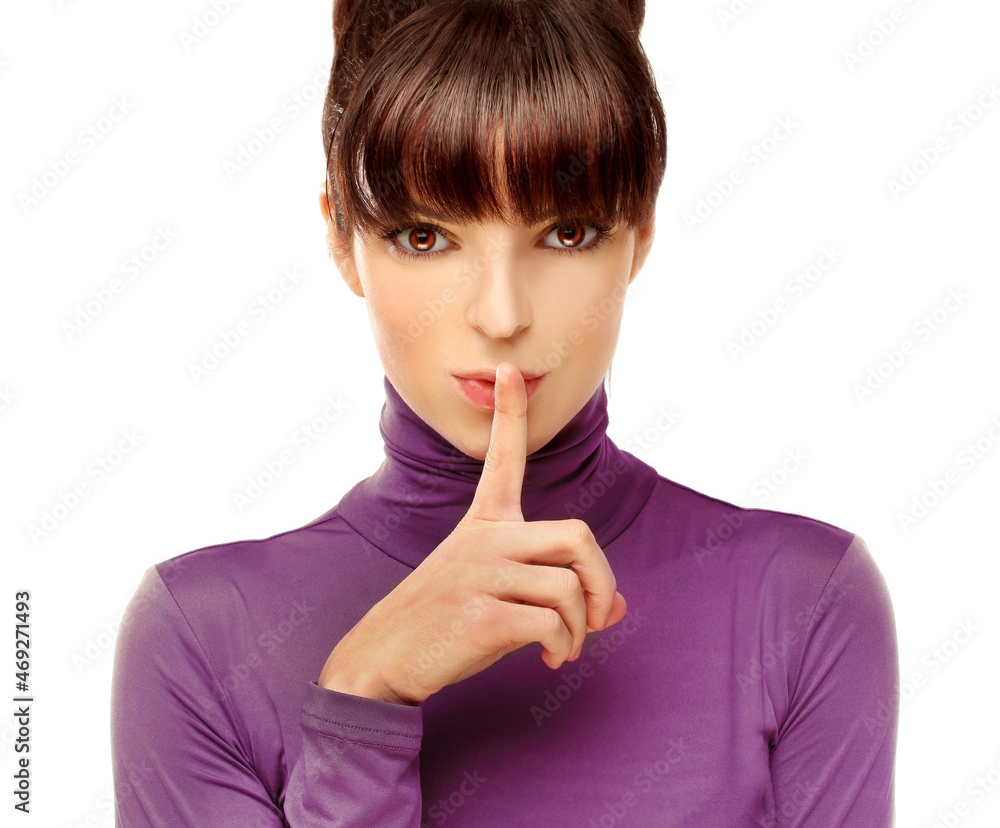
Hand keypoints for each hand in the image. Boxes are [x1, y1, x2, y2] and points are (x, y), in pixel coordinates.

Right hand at [317, 362, 626, 704]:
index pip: (502, 458)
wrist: (382, 658)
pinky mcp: (481, 614)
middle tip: (599, 614)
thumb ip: (555, 590)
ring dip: (581, 627)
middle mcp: (484, 539)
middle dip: (601, 579)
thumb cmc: (445, 620)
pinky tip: (548, 657)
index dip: (508, 412)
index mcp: (483, 523)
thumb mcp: (497, 592)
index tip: (508, 369)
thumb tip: (616, 609)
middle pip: (577, 535)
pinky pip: (552, 622)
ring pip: (568, 586)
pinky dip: (563, 645)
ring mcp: (481, 574)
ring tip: (563, 648)